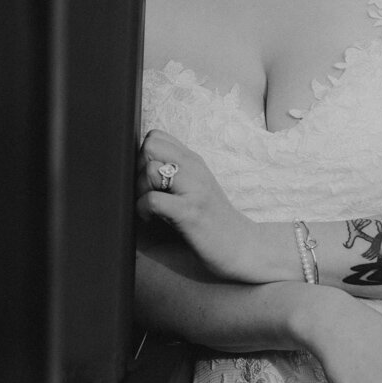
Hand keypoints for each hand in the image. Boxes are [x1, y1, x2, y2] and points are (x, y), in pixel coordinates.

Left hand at [136, 130, 259, 281]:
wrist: (243, 246)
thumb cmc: (212, 219)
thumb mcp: (195, 186)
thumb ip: (175, 171)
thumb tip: (141, 165)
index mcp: (193, 160)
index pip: (156, 136)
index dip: (144, 155)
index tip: (148, 179)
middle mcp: (194, 168)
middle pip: (150, 145)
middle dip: (138, 168)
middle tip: (146, 191)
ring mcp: (194, 189)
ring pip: (150, 170)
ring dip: (140, 191)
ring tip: (150, 208)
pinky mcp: (189, 212)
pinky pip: (153, 200)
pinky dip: (143, 210)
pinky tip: (151, 219)